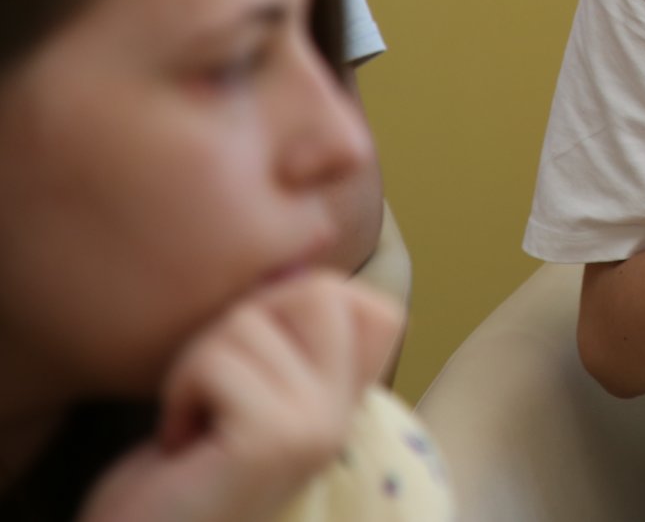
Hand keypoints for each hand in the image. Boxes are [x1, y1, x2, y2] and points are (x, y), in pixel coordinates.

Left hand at [81, 271, 401, 521]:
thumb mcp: (247, 393)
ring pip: (250, 324)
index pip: (378, 308)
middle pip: (320, 293)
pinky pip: (216, 363)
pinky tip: (179, 438)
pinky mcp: (271, 439)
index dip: (307, 302)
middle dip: (245, 319)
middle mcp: (343, 415)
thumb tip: (293, 260)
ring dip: (195, 364)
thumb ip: (282, 342)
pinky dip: (179, 392)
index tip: (254, 356)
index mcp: (346, 404)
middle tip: (214, 380)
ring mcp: (314, 426)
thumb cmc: (180, 471)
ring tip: (192, 418)